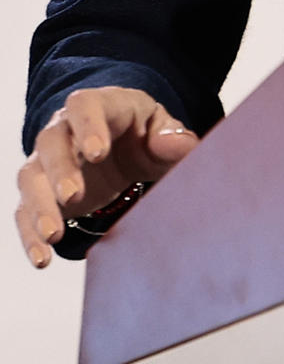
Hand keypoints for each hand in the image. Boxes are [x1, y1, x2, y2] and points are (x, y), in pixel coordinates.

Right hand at [15, 86, 196, 268]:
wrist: (124, 148)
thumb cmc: (144, 134)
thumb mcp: (162, 130)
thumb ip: (172, 137)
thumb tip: (178, 144)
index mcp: (100, 105)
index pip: (85, 106)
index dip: (88, 126)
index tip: (96, 153)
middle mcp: (65, 130)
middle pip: (51, 142)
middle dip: (60, 170)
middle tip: (73, 197)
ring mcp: (48, 161)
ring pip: (31, 177)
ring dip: (40, 206)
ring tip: (54, 235)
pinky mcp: (40, 193)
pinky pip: (25, 211)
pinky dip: (30, 235)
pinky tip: (43, 258)